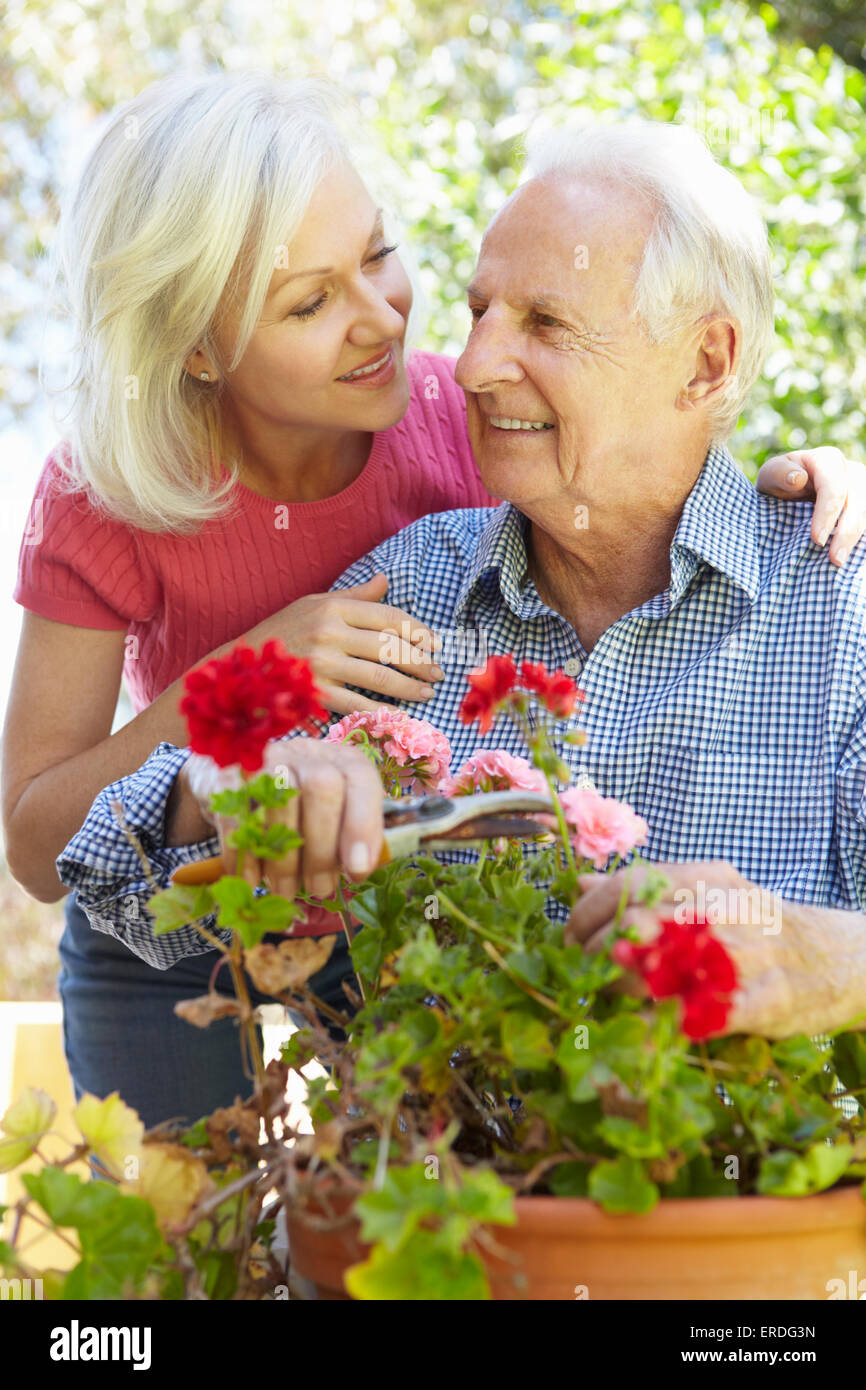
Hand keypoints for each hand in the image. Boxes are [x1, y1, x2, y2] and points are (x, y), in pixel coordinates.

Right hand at [179, 737, 384, 900]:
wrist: (246, 779)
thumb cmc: (305, 808)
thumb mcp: (336, 816)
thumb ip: (352, 837)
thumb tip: (359, 868)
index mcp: (343, 760)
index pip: (360, 780)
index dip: (362, 825)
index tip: (357, 870)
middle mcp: (307, 753)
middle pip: (321, 787)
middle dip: (321, 849)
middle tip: (317, 889)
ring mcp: (265, 759)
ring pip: (278, 801)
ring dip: (283, 858)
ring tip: (285, 890)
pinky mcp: (228, 774)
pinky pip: (236, 813)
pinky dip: (245, 853)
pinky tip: (251, 881)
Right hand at [246, 573, 443, 713]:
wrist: (240, 664)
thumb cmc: (282, 631)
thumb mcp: (314, 604)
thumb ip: (354, 596)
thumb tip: (385, 581)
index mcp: (333, 607)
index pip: (389, 617)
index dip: (418, 631)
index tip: (435, 644)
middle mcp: (330, 633)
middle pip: (390, 648)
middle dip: (421, 662)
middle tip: (438, 673)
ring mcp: (322, 665)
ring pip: (380, 678)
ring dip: (409, 687)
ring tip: (425, 692)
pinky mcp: (315, 693)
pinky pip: (358, 703)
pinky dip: (382, 710)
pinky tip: (399, 712)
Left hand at [564, 859, 853, 1038]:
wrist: (844, 958)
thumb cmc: (762, 928)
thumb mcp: (709, 895)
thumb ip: (647, 892)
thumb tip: (582, 886)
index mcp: (711, 879)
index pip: (635, 884)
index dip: (591, 913)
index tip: (569, 938)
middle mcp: (731, 909)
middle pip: (645, 923)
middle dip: (597, 952)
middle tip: (579, 975)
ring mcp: (753, 955)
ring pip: (672, 966)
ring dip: (625, 987)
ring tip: (603, 999)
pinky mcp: (772, 1002)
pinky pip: (710, 1012)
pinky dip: (671, 1021)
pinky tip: (644, 1027)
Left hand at [755, 447, 865, 565]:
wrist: (786, 493)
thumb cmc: (778, 483)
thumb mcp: (771, 475)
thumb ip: (779, 474)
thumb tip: (798, 479)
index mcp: (827, 461)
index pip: (834, 487)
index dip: (827, 513)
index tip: (817, 540)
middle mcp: (850, 471)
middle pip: (858, 499)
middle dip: (848, 531)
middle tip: (835, 559)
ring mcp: (860, 488)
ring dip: (856, 538)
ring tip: (840, 561)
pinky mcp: (861, 505)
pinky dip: (860, 538)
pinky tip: (850, 556)